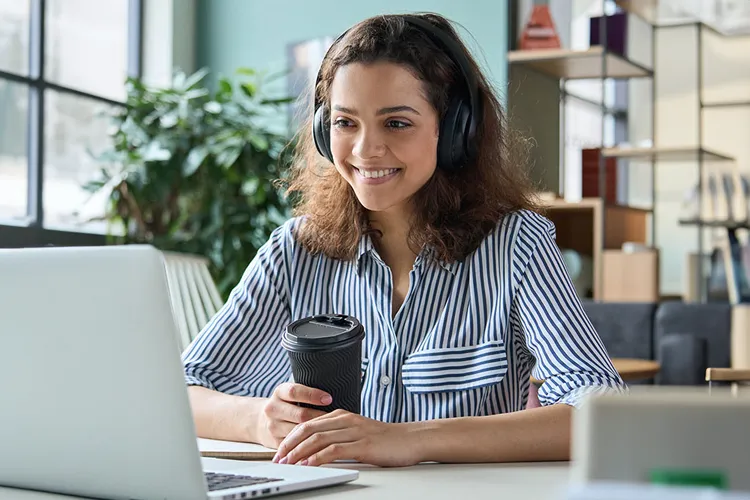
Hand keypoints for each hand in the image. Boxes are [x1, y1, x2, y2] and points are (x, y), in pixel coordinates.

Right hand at [255, 383, 330, 448]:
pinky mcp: (276, 442)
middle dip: (320, 416)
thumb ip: (306, 394)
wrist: (260, 421)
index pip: (295, 392)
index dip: (313, 395)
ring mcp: (273, 427)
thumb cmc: (286, 405)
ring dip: (317, 432)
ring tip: (333, 431)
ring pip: (299, 431)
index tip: (329, 398)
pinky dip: (310, 444)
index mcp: (280, 393)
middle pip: (300, 414)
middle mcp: (273, 409)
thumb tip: (332, 397)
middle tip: (336, 419)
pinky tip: (322, 444)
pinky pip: (296, 445)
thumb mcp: (290, 394)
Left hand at [272, 410, 420, 466]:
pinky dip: (318, 457)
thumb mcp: (357, 433)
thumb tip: (316, 449)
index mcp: (342, 415)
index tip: (280, 450)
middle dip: (289, 444)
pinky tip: (309, 465)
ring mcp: (354, 431)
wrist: (411, 439)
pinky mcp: (363, 445)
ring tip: (288, 463)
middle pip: (308, 428)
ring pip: (318, 438)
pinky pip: (334, 450)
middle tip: (278, 458)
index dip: (291, 436)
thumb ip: (339, 436)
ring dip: (299, 452)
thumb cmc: (386, 440)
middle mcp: (346, 420)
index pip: (308, 423)